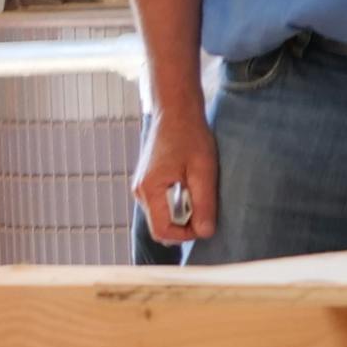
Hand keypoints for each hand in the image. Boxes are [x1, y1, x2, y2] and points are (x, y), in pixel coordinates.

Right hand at [130, 112, 216, 248]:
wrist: (176, 112)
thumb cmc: (190, 135)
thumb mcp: (203, 170)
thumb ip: (204, 203)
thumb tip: (205, 232)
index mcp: (150, 189)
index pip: (162, 231)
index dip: (186, 235)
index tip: (205, 223)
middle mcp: (140, 191)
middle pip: (161, 226)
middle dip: (185, 224)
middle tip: (204, 205)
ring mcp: (143, 187)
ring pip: (162, 216)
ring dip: (182, 212)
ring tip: (198, 190)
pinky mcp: (149, 182)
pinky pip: (162, 204)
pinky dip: (178, 203)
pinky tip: (190, 185)